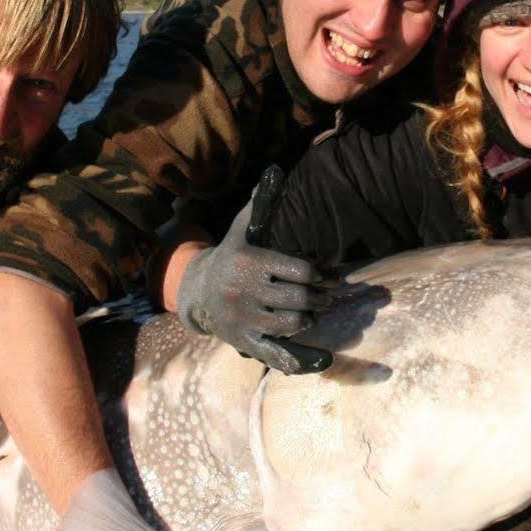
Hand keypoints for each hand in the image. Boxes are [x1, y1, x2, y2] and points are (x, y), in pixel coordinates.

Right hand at [174, 167, 333, 373]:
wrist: (198, 290)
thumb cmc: (232, 255)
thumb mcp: (244, 229)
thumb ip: (261, 203)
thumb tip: (274, 172)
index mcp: (249, 262)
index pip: (301, 270)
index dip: (323, 275)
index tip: (332, 276)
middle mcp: (244, 290)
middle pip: (300, 298)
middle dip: (321, 298)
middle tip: (329, 297)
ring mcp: (243, 318)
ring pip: (292, 323)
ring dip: (310, 318)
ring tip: (314, 311)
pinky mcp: (243, 341)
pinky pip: (278, 353)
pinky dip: (303, 358)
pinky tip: (324, 357)